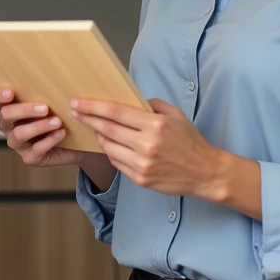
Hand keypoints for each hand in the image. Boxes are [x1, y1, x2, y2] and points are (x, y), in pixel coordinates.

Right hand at [0, 87, 83, 167]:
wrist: (75, 142)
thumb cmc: (60, 116)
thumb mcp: (53, 102)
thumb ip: (46, 93)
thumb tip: (53, 75)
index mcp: (10, 109)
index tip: (10, 92)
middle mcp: (9, 126)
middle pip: (6, 116)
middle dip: (24, 110)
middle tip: (45, 108)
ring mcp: (18, 143)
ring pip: (19, 134)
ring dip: (39, 126)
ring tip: (57, 121)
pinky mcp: (30, 157)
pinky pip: (36, 150)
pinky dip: (49, 140)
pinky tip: (61, 133)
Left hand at [70, 97, 230, 197]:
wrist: (204, 172)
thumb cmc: (190, 141)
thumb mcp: (175, 115)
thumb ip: (152, 105)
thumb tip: (130, 100)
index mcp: (155, 125)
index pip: (116, 112)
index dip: (93, 107)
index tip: (78, 103)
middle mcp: (146, 145)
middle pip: (107, 129)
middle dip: (88, 119)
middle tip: (75, 112)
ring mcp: (142, 164)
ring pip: (108, 147)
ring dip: (99, 136)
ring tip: (96, 128)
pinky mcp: (140, 179)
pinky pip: (116, 162)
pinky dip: (110, 151)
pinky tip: (110, 144)